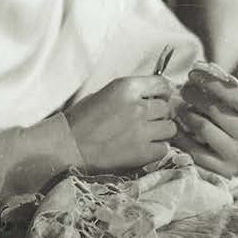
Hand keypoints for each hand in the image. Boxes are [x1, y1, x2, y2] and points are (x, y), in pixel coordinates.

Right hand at [62, 75, 177, 172]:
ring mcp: (142, 130)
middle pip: (167, 108)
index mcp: (126, 87)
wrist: (66, 146)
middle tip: (148, 121)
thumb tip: (148, 97)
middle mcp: (138, 106)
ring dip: (161, 132)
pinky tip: (144, 149)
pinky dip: (157, 149)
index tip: (159, 98)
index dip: (163, 92)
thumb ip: (128, 94)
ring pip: (170, 128)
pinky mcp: (142, 153)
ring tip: (148, 136)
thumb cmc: (79, 120)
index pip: (162, 84)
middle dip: (160, 114)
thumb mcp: (103, 94)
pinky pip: (164, 148)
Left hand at [171, 67, 237, 176]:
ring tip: (179, 106)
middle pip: (215, 110)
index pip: (234, 94)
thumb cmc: (234, 118)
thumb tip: (202, 67)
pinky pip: (193, 149)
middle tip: (183, 89)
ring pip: (203, 127)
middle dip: (194, 95)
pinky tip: (176, 125)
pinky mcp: (221, 170)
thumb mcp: (236, 100)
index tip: (193, 74)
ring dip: (186, 113)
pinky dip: (180, 135)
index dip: (210, 81)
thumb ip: (223, 83)